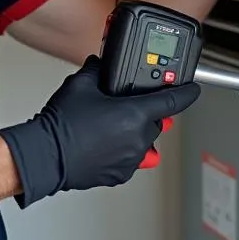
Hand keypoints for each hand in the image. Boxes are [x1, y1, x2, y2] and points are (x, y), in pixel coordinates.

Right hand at [0, 56, 201, 205]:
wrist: (45, 155)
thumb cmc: (62, 125)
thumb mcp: (81, 84)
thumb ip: (98, 70)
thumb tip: (101, 65)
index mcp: (135, 114)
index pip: (173, 101)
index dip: (187, 93)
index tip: (193, 90)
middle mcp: (138, 138)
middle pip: (154, 121)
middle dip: (143, 112)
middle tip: (123, 106)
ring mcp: (130, 159)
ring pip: (142, 140)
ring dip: (133, 131)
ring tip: (108, 125)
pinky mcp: (120, 174)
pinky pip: (130, 157)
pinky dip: (123, 149)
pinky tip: (104, 142)